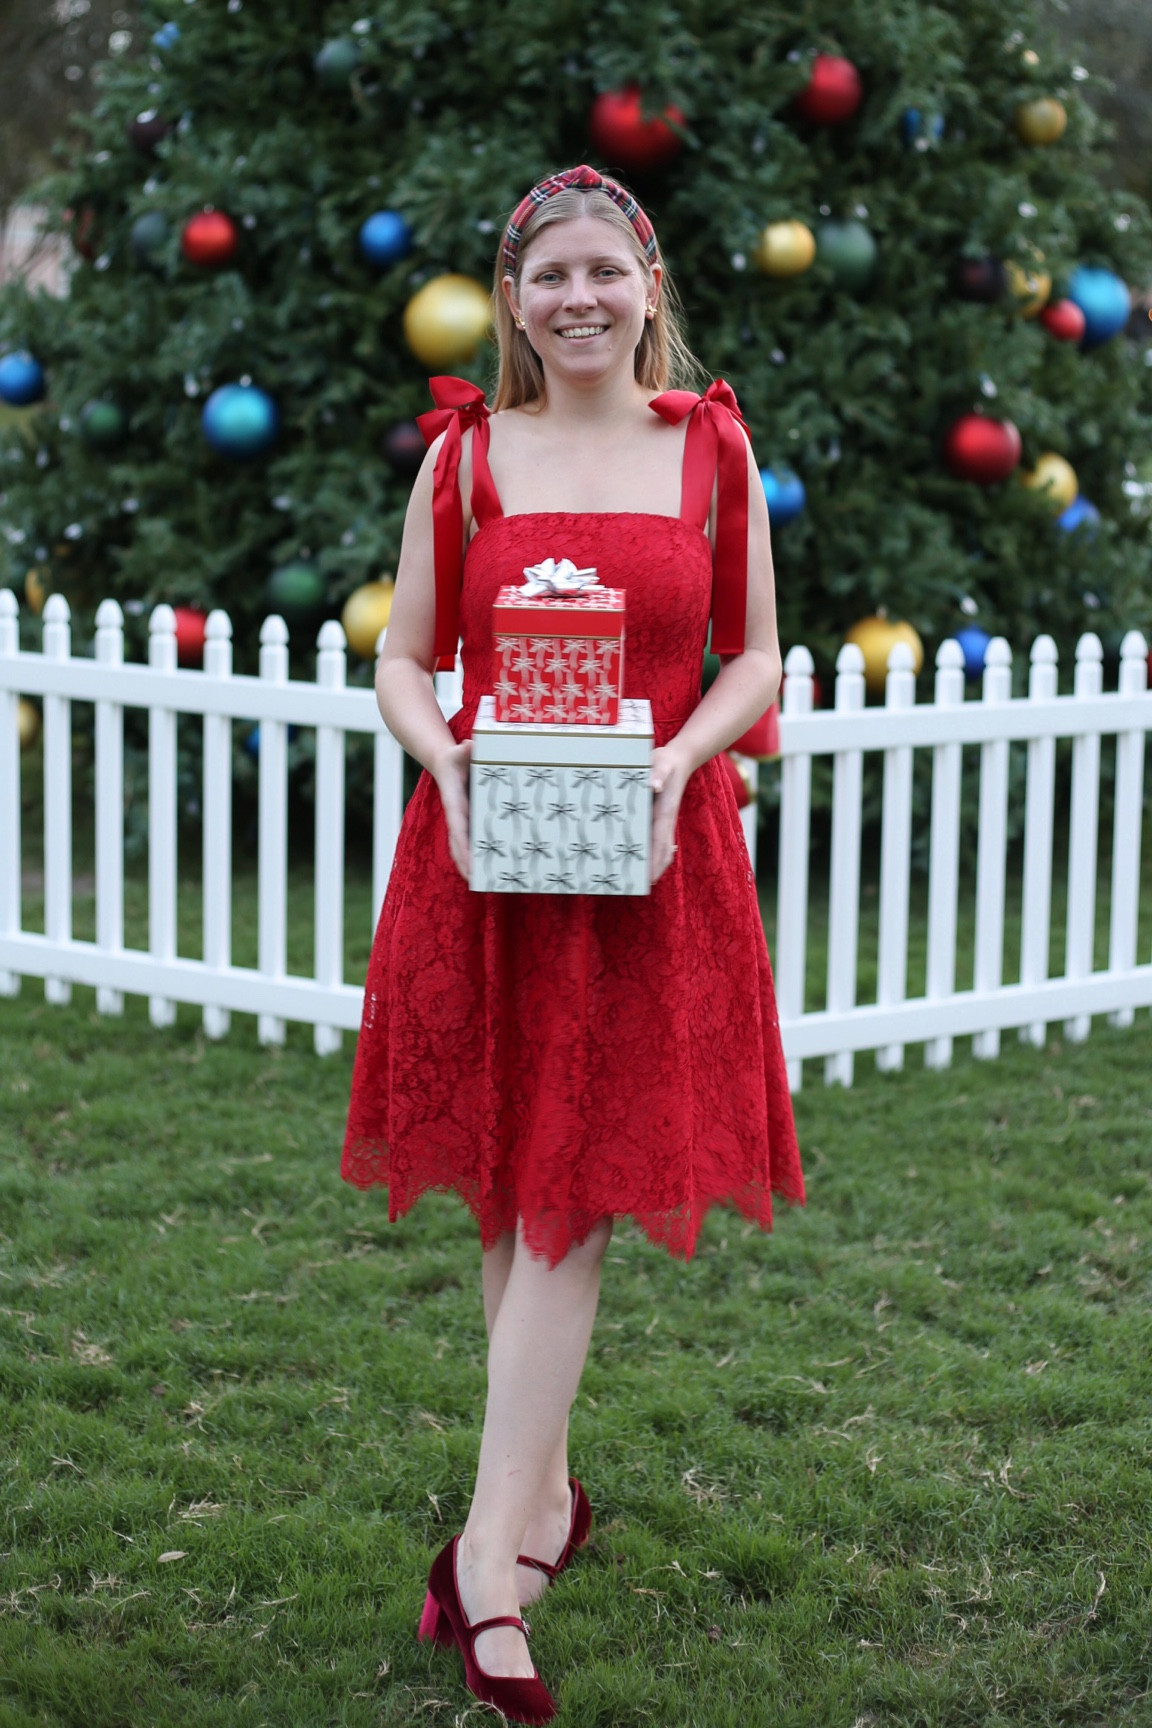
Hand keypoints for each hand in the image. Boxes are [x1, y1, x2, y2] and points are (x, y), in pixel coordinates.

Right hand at [433, 738, 471, 879]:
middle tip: (477, 882)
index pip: (458, 829)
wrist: (445, 761)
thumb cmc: (455, 757)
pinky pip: (469, 841)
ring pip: (462, 847)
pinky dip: (473, 855)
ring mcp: (461, 820)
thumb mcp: (459, 752)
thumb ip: (465, 750)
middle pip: (458, 845)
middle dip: (466, 863)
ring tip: (481, 883)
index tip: (470, 863)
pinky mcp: (466, 820)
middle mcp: (456, 816)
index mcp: (454, 803)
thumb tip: (470, 746)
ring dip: (468, 864)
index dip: (463, 847)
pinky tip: (484, 868)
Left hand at [650, 745, 688, 883]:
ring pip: (660, 848)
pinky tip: (638, 860)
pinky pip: (656, 839)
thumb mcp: (661, 762)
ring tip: (638, 881)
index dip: (655, 860)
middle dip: (653, 869)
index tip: (649, 878)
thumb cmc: (667, 761)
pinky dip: (651, 853)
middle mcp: (665, 820)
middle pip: (662, 851)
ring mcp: (662, 820)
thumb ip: (657, 773)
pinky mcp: (658, 817)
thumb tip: (653, 786)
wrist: (680, 758)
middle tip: (638, 887)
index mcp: (665, 812)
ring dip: (653, 864)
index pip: (660, 841)